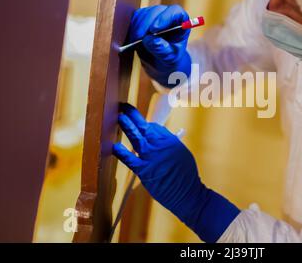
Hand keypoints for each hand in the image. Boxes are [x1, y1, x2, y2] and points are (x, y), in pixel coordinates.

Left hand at [113, 103, 239, 241]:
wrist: (187, 193)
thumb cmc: (186, 176)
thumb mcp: (182, 154)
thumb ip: (170, 145)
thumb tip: (161, 138)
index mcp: (171, 141)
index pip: (154, 127)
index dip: (144, 124)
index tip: (137, 121)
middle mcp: (161, 146)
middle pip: (144, 127)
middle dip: (133, 116)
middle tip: (123, 107)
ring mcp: (152, 157)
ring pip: (136, 137)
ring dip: (127, 126)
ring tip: (119, 117)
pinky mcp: (144, 171)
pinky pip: (130, 159)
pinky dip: (121, 153)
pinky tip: (114, 146)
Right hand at [129, 5, 191, 87]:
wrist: (160, 61)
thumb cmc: (169, 58)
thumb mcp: (169, 58)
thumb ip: (162, 49)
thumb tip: (150, 40)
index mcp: (181, 22)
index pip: (175, 12)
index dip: (164, 18)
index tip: (154, 29)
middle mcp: (168, 14)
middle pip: (157, 11)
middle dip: (146, 24)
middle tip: (140, 38)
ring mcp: (155, 14)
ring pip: (144, 13)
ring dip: (138, 27)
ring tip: (136, 41)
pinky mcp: (143, 16)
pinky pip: (136, 17)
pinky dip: (133, 27)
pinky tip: (133, 38)